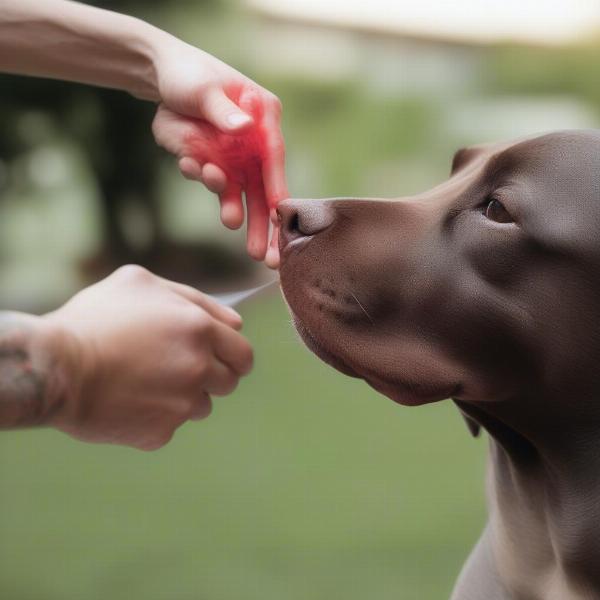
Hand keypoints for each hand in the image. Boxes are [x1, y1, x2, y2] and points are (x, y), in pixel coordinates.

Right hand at [43, 265, 252, 450]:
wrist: (53, 367)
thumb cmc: (95, 318)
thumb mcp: (141, 283)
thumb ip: (194, 298)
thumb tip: (235, 321)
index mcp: (200, 329)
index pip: (243, 354)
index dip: (233, 356)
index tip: (222, 358)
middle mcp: (198, 368)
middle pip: (228, 383)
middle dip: (211, 376)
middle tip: (179, 367)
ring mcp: (181, 404)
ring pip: (201, 406)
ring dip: (184, 396)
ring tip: (147, 381)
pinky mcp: (160, 432)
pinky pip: (171, 426)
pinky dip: (156, 416)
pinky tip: (130, 400)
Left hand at [151, 43, 287, 267]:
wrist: (160, 78)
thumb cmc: (190, 74)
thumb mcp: (205, 88)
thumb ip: (223, 111)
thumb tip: (245, 129)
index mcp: (263, 119)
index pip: (274, 157)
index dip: (277, 188)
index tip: (280, 217)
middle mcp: (253, 144)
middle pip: (261, 188)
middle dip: (264, 224)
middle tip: (266, 257)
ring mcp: (233, 159)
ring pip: (238, 194)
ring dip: (235, 211)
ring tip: (231, 222)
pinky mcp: (212, 166)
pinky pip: (208, 183)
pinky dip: (200, 178)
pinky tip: (189, 164)